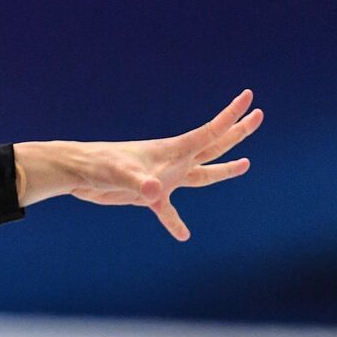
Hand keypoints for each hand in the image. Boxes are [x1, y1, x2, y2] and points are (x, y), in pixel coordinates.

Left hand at [15, 89, 261, 239]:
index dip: (230, 117)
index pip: (208, 132)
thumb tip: (157, 192)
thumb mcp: (120, 174)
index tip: (250, 101)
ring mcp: (161, 177)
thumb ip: (140, 183)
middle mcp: (172, 162)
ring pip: (200, 174)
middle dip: (236, 134)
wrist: (77, 173)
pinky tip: (183, 235)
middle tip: (259, 117)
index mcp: (171, 151)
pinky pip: (167, 211)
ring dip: (222, 170)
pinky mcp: (146, 195)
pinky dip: (174, 222)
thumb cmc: (98, 166)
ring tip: (245, 164)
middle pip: (212, 147)